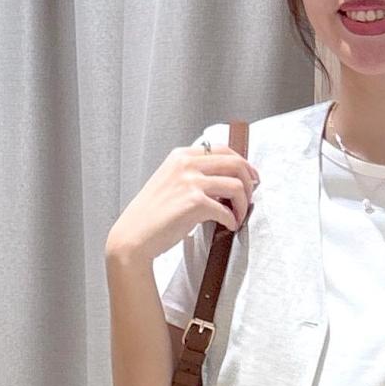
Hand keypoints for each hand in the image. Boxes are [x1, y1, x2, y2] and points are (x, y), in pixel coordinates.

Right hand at [104, 133, 259, 264]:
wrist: (134, 236)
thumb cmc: (152, 215)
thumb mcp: (170, 182)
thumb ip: (193, 174)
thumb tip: (225, 180)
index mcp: (181, 156)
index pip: (223, 149)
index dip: (243, 164)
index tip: (251, 177)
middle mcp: (186, 164)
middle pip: (235, 163)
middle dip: (249, 183)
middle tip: (250, 199)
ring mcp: (190, 181)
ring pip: (236, 186)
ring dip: (243, 204)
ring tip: (239, 217)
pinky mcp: (194, 203)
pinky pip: (227, 210)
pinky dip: (232, 221)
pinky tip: (228, 226)